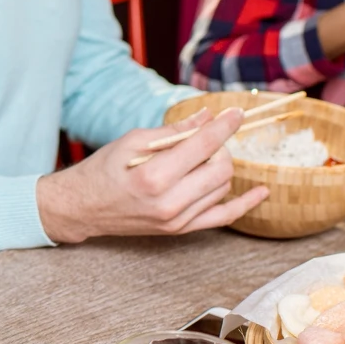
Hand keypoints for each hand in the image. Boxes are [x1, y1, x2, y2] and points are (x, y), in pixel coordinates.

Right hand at [37, 107, 269, 243]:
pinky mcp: (180, 230)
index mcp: (153, 175)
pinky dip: (244, 204)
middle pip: (220, 167)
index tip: (236, 113)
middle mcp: (168, 201)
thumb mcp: (131, 141)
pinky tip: (261, 192)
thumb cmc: (102, 170)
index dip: (224, 125)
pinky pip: (222, 217)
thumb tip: (208, 118)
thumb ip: (173, 131)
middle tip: (205, 138)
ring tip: (199, 158)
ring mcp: (176, 219)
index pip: (203, 145)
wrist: (82, 207)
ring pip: (223, 187)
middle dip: (220, 147)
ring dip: (220, 167)